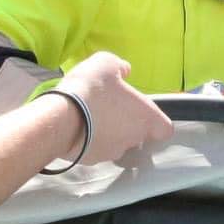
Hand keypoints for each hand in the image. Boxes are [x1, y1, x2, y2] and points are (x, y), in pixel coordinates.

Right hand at [56, 52, 172, 164]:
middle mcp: (133, 138)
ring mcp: (112, 152)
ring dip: (108, 133)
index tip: (143, 112)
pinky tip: (77, 128)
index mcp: (145, 118)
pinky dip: (90, 141)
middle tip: (110, 108)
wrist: (59, 118)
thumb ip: (120, 67)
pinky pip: (95, 149)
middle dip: (126, 123)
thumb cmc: (90, 89)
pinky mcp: (91, 160)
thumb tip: (124, 70)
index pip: (164, 128)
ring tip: (90, 117)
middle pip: (138, 134)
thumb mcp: (106, 63)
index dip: (157, 122)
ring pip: (116, 143)